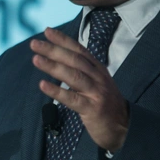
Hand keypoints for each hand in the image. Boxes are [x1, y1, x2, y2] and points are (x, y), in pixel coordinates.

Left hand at [30, 27, 128, 151]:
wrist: (125, 128)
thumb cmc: (103, 103)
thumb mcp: (95, 82)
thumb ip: (80, 70)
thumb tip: (56, 56)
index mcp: (97, 69)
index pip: (79, 50)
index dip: (63, 40)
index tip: (47, 31)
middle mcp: (98, 77)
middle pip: (74, 60)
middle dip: (53, 50)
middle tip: (34, 44)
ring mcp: (96, 93)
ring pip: (73, 76)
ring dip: (53, 66)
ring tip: (36, 59)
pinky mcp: (93, 109)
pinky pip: (72, 99)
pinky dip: (57, 91)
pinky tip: (42, 85)